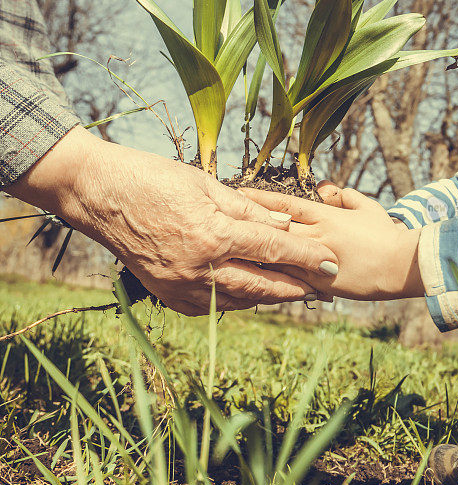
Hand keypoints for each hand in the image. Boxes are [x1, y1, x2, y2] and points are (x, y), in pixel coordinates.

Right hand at [4, 126, 338, 313]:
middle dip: (299, 287)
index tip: (332, 262)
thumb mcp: (204, 184)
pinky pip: (211, 305)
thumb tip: (281, 224)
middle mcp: (199, 268)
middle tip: (325, 287)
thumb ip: (247, 209)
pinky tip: (251, 294)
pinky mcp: (166, 294)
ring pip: (239, 299)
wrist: (98, 195)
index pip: (273, 251)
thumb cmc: (151, 179)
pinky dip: (235, 300)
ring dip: (271, 296)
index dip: (307, 257)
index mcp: (213, 234)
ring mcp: (180, 286)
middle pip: (263, 284)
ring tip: (296, 292)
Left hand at [239, 185, 423, 300]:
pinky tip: (250, 279)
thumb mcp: (365, 206)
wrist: (401, 264)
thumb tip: (324, 188)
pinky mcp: (320, 283)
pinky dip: (271, 278)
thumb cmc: (385, 233)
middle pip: (273, 228)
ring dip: (252, 252)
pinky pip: (290, 280)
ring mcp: (316, 260)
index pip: (284, 205)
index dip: (259, 198)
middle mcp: (315, 236)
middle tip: (219, 216)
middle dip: (246, 222)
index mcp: (325, 216)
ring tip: (225, 250)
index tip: (236, 192)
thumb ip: (342, 195)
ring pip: (277, 256)